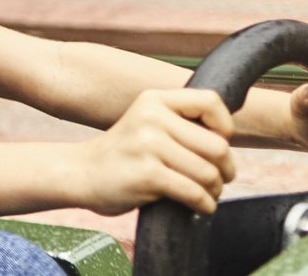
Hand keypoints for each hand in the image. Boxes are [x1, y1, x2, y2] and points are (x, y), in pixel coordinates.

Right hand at [75, 88, 236, 215]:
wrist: (80, 173)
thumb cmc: (124, 153)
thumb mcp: (146, 122)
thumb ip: (180, 123)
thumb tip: (227, 139)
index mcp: (154, 100)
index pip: (211, 101)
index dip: (225, 126)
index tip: (217, 144)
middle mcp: (151, 117)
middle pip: (217, 146)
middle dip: (226, 169)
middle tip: (218, 179)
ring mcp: (148, 145)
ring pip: (208, 173)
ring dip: (214, 191)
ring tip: (205, 194)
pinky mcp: (147, 175)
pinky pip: (194, 193)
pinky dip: (204, 205)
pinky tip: (199, 207)